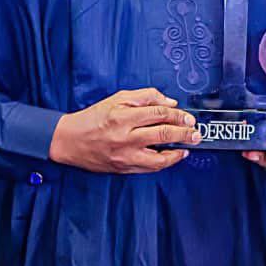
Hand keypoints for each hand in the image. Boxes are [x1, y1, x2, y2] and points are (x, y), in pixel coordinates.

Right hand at [48, 88, 198, 173]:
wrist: (69, 141)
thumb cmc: (93, 118)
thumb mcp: (118, 98)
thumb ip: (146, 97)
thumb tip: (169, 103)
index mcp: (122, 116)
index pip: (158, 114)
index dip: (178, 115)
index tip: (188, 116)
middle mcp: (125, 137)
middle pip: (163, 134)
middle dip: (184, 132)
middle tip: (196, 131)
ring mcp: (125, 156)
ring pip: (160, 157)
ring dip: (179, 151)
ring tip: (190, 145)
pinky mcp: (124, 168)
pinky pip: (150, 168)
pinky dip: (166, 162)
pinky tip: (175, 156)